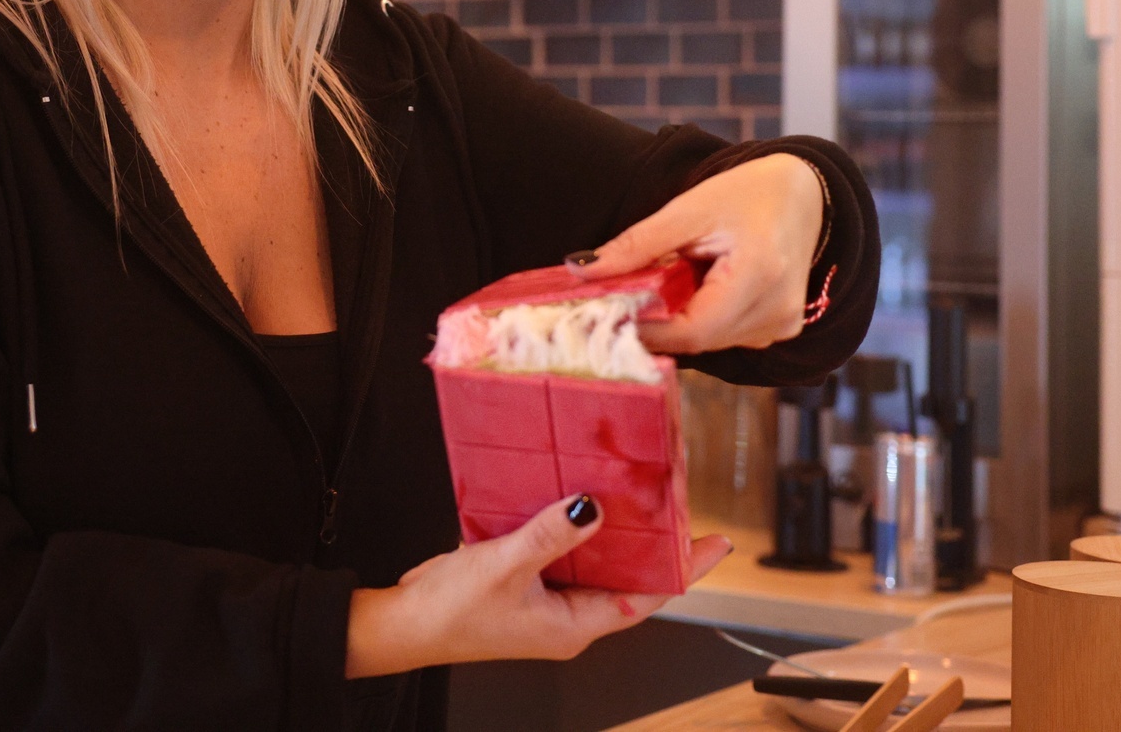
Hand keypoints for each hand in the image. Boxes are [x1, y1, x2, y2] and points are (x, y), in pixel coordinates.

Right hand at [345, 495, 732, 676]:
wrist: (403, 624)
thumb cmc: (450, 612)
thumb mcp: (506, 566)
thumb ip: (552, 535)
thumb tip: (594, 508)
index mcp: (574, 626)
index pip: (647, 596)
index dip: (684, 568)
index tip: (716, 542)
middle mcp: (567, 618)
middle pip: (627, 578)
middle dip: (654, 544)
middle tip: (679, 505)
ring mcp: (547, 602)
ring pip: (595, 563)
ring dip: (613, 532)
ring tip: (637, 495)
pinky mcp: (526, 585)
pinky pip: (563, 554)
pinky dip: (574, 527)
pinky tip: (576, 498)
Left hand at [568, 153, 821, 354]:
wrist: (804, 193)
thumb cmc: (748, 194)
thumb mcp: (688, 210)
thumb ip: (637, 244)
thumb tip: (582, 269)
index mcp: (760, 275)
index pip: (692, 329)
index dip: (646, 328)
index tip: (608, 312)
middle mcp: (779, 310)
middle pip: (699, 340)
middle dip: (658, 323)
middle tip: (626, 296)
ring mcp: (784, 325)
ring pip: (711, 343)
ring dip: (681, 320)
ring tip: (673, 280)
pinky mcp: (781, 329)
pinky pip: (727, 337)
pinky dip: (703, 319)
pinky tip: (699, 289)